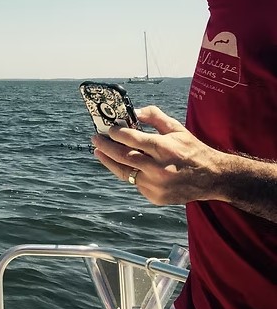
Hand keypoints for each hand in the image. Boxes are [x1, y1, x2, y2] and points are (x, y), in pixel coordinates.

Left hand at [91, 105, 223, 204]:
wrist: (213, 178)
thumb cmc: (192, 150)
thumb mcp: (176, 128)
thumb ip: (154, 116)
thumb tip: (133, 111)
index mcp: (165, 148)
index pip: (132, 139)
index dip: (116, 133)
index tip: (108, 128)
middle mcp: (159, 168)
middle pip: (123, 156)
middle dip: (106, 146)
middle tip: (95, 138)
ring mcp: (156, 185)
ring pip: (124, 172)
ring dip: (108, 161)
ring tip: (99, 151)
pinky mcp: (155, 197)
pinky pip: (135, 183)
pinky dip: (127, 172)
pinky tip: (121, 164)